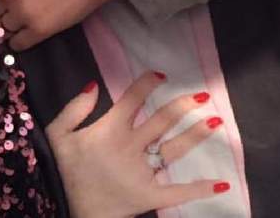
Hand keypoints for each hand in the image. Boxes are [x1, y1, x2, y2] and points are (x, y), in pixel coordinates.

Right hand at [46, 71, 228, 217]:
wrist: (70, 211)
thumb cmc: (67, 170)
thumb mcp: (58, 135)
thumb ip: (74, 108)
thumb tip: (93, 85)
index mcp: (110, 129)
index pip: (133, 99)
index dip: (147, 84)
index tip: (161, 75)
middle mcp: (130, 147)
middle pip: (162, 120)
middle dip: (184, 106)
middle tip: (203, 95)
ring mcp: (142, 172)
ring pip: (174, 149)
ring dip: (196, 135)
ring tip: (216, 122)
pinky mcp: (149, 196)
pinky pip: (177, 192)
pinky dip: (199, 189)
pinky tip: (222, 183)